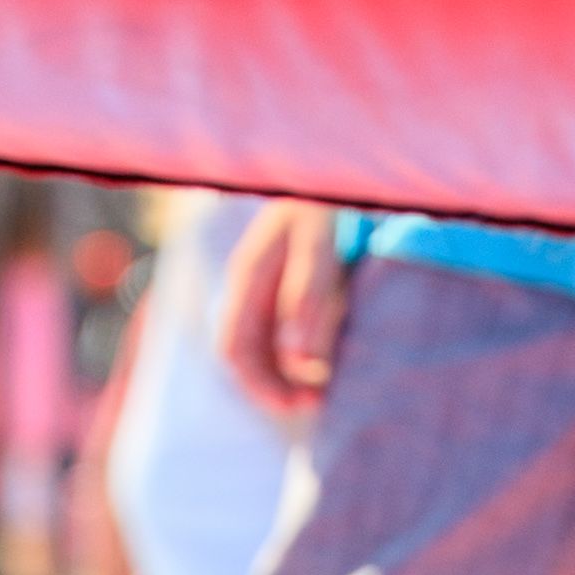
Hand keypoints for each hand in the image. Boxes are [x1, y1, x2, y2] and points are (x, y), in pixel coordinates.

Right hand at [214, 199, 348, 420]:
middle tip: (316, 406)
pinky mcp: (294, 284)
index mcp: (249, 277)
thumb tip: (300, 361)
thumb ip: (307, 298)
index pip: (235, 348)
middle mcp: (254, 285)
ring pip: (269, 345)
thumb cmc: (325, 202)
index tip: (294, 406)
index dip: (259, 384)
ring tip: (326, 390)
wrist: (338, 168)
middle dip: (277, 385)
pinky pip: (289, 331)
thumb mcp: (318, 246)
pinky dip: (305, 354)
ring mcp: (272, 284)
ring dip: (292, 373)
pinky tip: (329, 362)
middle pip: (249, 353)